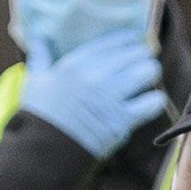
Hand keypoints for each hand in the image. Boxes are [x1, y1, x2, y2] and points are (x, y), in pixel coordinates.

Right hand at [23, 30, 169, 157]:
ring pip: (148, 72)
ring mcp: (112, 98)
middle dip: (142, 57)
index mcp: (77, 63)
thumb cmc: (40, 115)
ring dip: (150, 74)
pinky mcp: (123, 120)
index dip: (129, 39)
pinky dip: (155, 100)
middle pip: (136, 53)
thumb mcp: (35, 80)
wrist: (47, 152)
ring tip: (147, 78)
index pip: (114, 41)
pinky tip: (150, 101)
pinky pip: (153, 102)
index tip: (134, 41)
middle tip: (142, 62)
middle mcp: (97, 77)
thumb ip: (39, 56)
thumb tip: (35, 37)